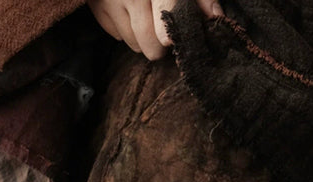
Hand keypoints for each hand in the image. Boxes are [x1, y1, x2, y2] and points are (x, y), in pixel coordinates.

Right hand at [87, 0, 221, 58]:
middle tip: (166, 35)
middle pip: (149, 41)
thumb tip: (215, 16)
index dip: (169, 31)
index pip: (165, 11)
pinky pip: (116, 35)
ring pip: (133, 43)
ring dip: (142, 39)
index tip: (170, 40)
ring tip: (148, 19)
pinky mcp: (97, 5)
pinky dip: (126, 30)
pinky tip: (131, 13)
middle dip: (160, 46)